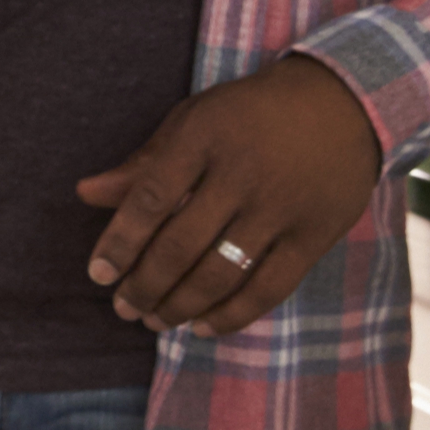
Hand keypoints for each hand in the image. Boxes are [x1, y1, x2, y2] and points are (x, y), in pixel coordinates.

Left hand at [72, 54, 382, 334]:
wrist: (343, 102)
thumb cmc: (251, 115)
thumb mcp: (194, 121)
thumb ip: (143, 163)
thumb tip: (85, 194)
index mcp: (204, 138)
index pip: (150, 199)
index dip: (119, 242)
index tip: (98, 274)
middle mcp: (242, 174)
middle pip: (181, 245)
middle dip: (145, 285)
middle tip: (124, 308)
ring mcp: (281, 207)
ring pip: (221, 272)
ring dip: (180, 305)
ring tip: (155, 319)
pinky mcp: (314, 235)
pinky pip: (269, 287)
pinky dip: (233, 315)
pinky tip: (202, 326)